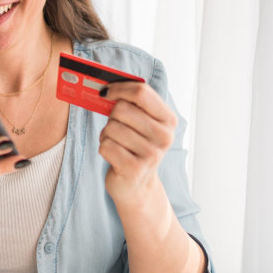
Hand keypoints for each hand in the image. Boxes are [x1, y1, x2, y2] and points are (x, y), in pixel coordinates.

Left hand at [98, 81, 176, 212]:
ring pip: (111, 128)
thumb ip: (131, 103)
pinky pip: (105, 145)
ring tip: (117, 144)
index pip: (141, 92)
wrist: (138, 186)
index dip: (119, 88)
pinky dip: (104, 148)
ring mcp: (151, 154)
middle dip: (112, 117)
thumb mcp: (141, 123)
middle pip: (121, 109)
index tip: (106, 92)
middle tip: (118, 128)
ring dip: (107, 135)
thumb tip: (106, 85)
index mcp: (168, 119)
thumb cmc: (135, 147)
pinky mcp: (134, 169)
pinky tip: (114, 156)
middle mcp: (164, 136)